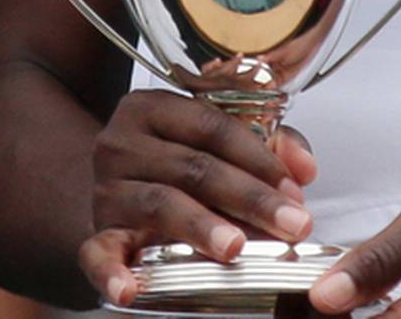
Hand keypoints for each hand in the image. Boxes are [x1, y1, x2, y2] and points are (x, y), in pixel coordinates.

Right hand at [79, 91, 318, 309]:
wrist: (117, 192)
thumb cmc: (175, 166)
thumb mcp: (214, 142)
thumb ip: (267, 144)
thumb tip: (303, 166)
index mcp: (150, 110)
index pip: (210, 125)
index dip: (258, 156)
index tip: (295, 188)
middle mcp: (121, 144)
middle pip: (192, 167)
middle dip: (249, 197)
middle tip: (292, 224)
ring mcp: (107, 191)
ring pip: (160, 204)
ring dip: (201, 226)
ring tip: (236, 247)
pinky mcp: (97, 235)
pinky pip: (98, 254)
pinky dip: (113, 273)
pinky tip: (130, 290)